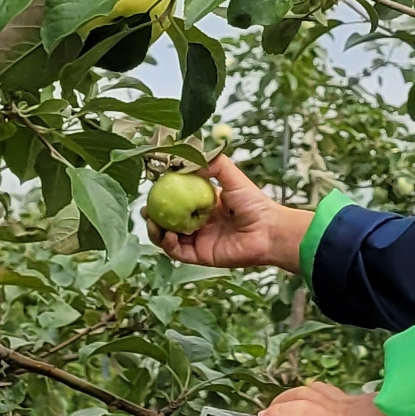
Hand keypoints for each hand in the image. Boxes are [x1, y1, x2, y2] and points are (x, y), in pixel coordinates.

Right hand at [148, 154, 310, 271]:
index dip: (162, 197)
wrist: (269, 231)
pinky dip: (169, 245)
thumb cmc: (254, 203)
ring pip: (168, 239)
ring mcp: (199, 241)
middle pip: (168, 221)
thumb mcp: (232, 176)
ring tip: (152, 222)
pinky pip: (179, 253)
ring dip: (156, 232)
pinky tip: (169, 235)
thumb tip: (186, 158)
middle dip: (153, 217)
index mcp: (204, 205)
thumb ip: (213, 163)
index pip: (176, 200)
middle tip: (146, 209)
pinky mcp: (201, 256)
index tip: (151, 189)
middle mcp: (199, 223)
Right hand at [259, 381, 396, 415]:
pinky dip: (322, 398)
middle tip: (271, 411)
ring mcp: (357, 400)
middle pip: (307, 394)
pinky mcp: (368, 400)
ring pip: (321, 390)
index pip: (301, 410)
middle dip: (284, 400)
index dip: (279, 412)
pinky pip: (336, 394)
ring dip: (302, 396)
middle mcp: (346, 407)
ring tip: (293, 409)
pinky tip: (326, 410)